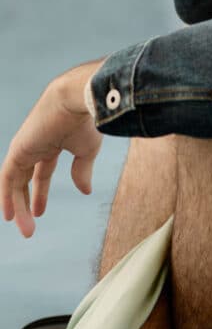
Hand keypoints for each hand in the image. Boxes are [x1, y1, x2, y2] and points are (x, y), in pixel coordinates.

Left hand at [0, 58, 106, 238]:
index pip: (41, 173)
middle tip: (29, 227)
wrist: (76, 100)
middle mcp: (34, 147)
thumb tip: (85, 191)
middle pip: (25, 180)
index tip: (39, 213)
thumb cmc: (85, 121)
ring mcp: (24, 148)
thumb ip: (82, 171)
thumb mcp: (86, 151)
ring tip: (25, 228)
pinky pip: (8, 178)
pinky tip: (9, 214)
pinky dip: (6, 196)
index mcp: (51, 144)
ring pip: (15, 183)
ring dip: (19, 207)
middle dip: (27, 203)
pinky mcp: (18, 150)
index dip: (40, 193)